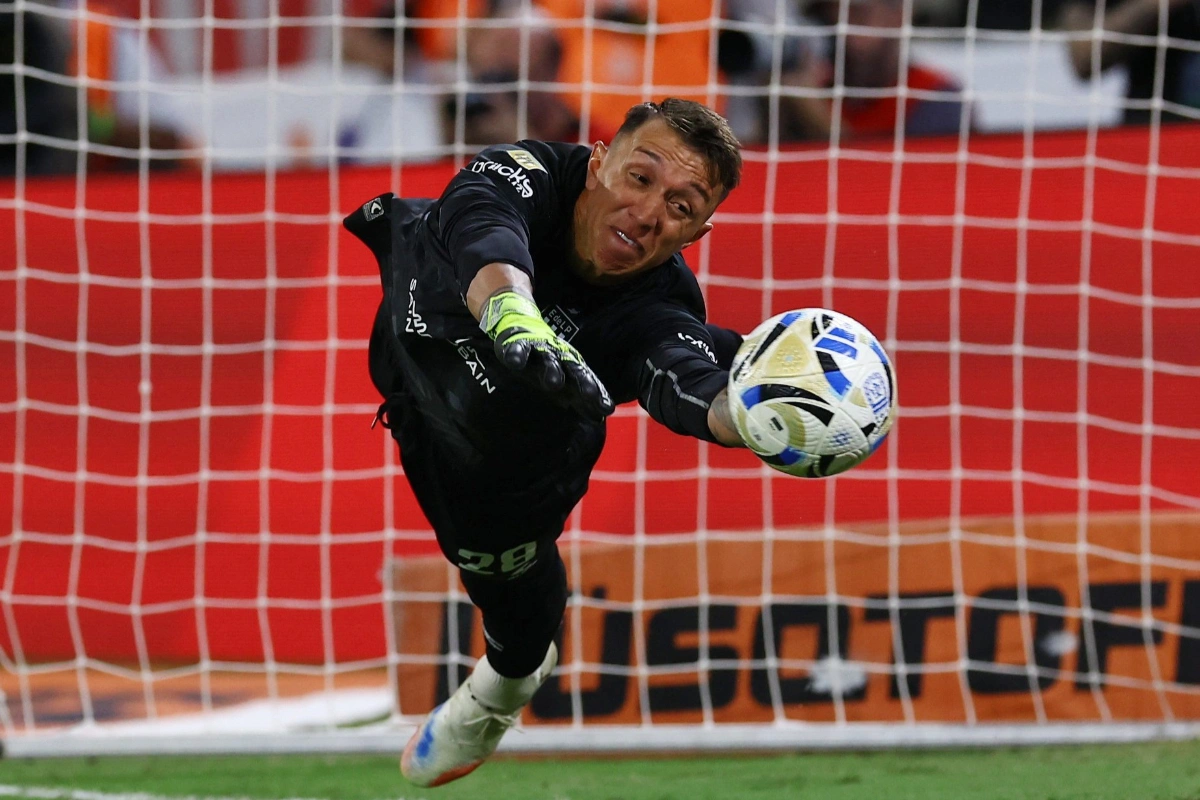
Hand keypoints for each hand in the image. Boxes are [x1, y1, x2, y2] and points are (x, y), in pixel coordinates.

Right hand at [479, 290, 613, 419]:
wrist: (526, 329)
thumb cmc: (550, 364)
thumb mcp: (565, 383)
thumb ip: (581, 401)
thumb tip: (598, 419)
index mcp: (573, 369)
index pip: (589, 382)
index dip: (599, 394)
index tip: (607, 409)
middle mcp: (560, 359)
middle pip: (575, 370)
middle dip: (583, 382)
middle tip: (590, 394)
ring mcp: (540, 351)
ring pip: (549, 360)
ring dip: (552, 370)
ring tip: (554, 383)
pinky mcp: (520, 344)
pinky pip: (518, 349)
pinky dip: (517, 354)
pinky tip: (515, 362)